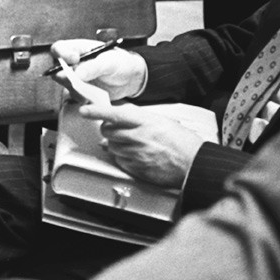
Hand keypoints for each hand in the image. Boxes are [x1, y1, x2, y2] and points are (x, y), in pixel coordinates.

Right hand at [51, 39, 146, 100]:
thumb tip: (77, 72)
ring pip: (66, 85)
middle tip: (78, 82)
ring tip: (92, 91)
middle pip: (56, 69)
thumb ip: (94, 66)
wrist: (129, 78)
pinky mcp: (81, 91)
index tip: (74, 60)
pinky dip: (84, 98)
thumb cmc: (120, 62)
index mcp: (78, 49)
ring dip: (77, 90)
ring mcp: (76, 78)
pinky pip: (76, 96)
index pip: (59, 48)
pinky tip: (95, 96)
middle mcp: (73, 63)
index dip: (61, 54)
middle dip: (66, 77)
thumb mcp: (110, 62)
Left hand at [80, 102, 203, 187]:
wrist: (194, 163)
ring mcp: (136, 154)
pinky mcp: (137, 169)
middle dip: (107, 130)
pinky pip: (119, 161)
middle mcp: (138, 137)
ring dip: (115, 144)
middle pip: (107, 132)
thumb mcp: (161, 121)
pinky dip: (122, 158)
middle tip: (116, 130)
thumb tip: (117, 120)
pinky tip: (135, 155)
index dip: (96, 111)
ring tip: (132, 144)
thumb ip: (138, 119)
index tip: (85, 110)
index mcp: (145, 121)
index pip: (114, 114)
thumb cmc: (181, 141)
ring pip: (111, 147)